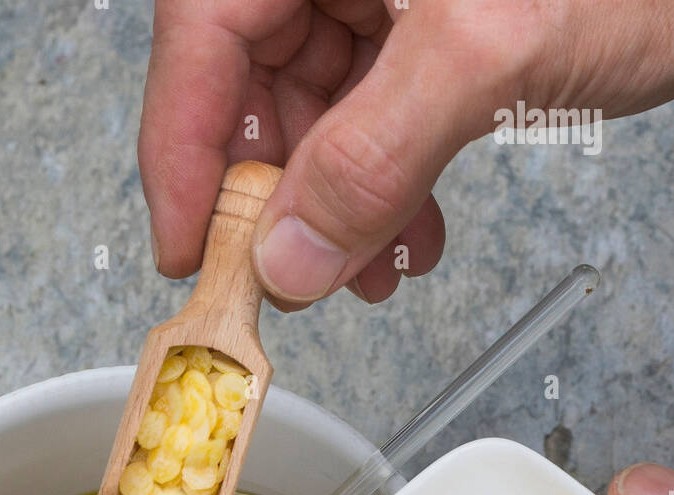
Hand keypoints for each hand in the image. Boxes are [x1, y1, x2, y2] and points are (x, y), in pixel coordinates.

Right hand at [139, 0, 673, 305]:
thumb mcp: (488, 55)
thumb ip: (372, 157)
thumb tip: (290, 257)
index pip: (204, 31)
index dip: (185, 150)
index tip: (189, 251)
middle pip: (253, 79)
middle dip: (277, 195)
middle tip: (293, 283)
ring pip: (316, 113)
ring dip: (336, 209)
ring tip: (374, 275)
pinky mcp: (431, 31)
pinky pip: (375, 122)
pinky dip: (385, 191)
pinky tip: (413, 242)